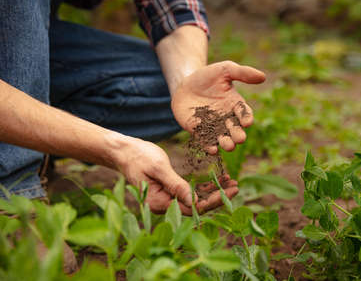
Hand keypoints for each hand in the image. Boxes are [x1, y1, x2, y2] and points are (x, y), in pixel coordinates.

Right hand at [113, 137, 237, 214]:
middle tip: (236, 186)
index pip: (192, 208)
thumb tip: (195, 202)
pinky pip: (190, 192)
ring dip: (213, 191)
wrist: (124, 151)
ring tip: (231, 181)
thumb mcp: (159, 168)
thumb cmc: (138, 157)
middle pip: (196, 206)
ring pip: (195, 199)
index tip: (230, 191)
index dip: (213, 201)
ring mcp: (167, 198)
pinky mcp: (170, 190)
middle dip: (217, 197)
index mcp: (159, 203)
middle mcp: (164, 205)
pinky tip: (218, 179)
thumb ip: (176, 185)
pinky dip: (204, 186)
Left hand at [171, 61, 264, 153]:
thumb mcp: (225, 69)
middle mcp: (227, 118)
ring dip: (227, 143)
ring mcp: (213, 126)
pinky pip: (206, 141)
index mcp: (236, 105)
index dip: (247, 118)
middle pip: (236, 130)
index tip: (247, 121)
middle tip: (239, 138)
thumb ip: (242, 73)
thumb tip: (263, 77)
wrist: (185, 84)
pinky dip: (210, 147)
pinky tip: (212, 149)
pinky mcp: (199, 131)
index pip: (244, 113)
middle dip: (238, 135)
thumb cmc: (208, 76)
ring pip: (223, 139)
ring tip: (228, 145)